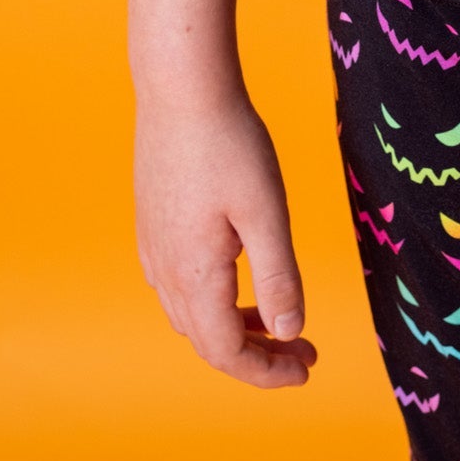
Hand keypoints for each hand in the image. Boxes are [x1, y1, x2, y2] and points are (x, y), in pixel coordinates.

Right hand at [134, 86, 317, 387]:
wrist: (181, 89)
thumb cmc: (229, 143)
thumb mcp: (266, 211)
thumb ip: (278, 276)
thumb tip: (288, 333)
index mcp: (194, 274)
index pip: (226, 351)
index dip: (266, 372)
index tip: (306, 370)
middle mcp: (165, 269)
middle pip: (208, 339)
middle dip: (257, 353)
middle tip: (303, 349)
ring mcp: (153, 246)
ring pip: (191, 313)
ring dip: (234, 326)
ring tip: (277, 320)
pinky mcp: (153, 222)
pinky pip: (178, 284)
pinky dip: (212, 299)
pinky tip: (236, 279)